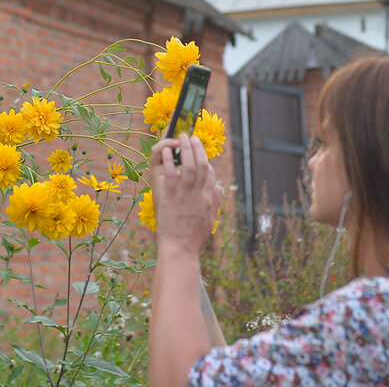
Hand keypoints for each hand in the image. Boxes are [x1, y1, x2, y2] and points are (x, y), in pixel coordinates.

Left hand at [149, 134, 221, 257]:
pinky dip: (170, 161)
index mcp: (209, 200)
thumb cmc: (193, 239)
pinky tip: (168, 151)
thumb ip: (215, 203)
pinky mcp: (170, 198)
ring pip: (189, 166)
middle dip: (198, 148)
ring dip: (185, 149)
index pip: (211, 175)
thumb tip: (220, 189)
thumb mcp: (210, 220)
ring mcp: (185, 195)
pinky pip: (171, 174)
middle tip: (192, 137)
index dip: (206, 161)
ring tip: (181, 137)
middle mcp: (199, 195)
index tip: (200, 154)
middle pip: (202, 165)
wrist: (180, 250)